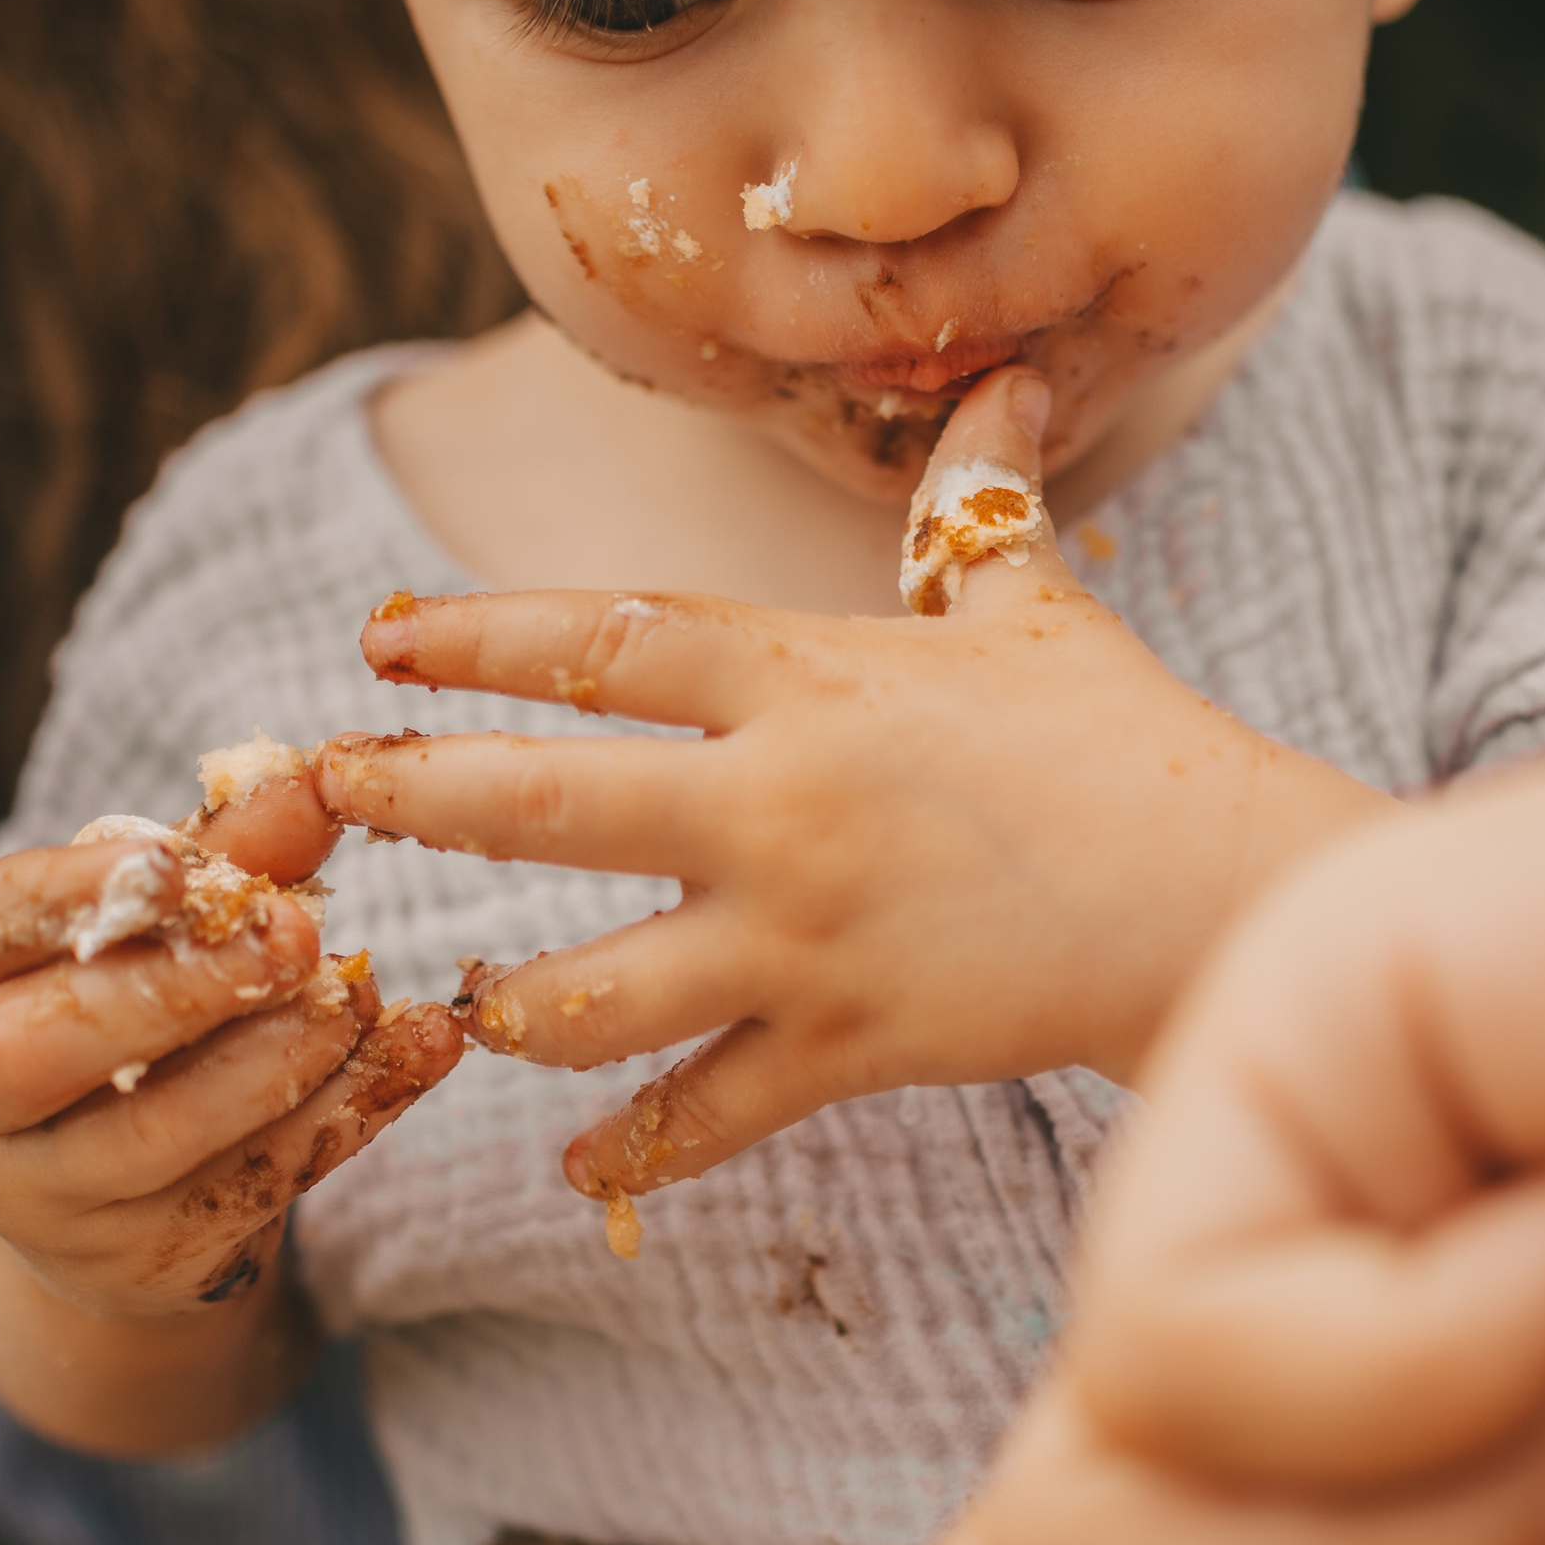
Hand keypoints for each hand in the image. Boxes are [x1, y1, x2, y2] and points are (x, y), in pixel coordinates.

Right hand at [0, 758, 459, 1451]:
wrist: (115, 1200)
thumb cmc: (131, 1012)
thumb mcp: (157, 928)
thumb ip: (223, 855)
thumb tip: (311, 780)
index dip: (69, 895)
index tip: (178, 862)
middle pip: (45, 1047)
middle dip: (178, 986)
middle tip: (297, 931)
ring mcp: (49, 1201)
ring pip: (155, 1134)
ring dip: (273, 1058)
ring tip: (357, 994)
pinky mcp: (144, 1264)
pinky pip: (251, 1190)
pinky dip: (344, 1115)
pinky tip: (414, 1055)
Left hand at [314, 370, 1384, 1207]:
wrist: (1224, 891)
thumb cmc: (1125, 738)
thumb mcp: (1036, 605)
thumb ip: (980, 502)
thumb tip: (1004, 379)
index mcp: (810, 679)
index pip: (606, 637)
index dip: (480, 635)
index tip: (379, 637)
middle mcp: (780, 804)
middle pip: (550, 799)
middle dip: (417, 795)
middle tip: (321, 792)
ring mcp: (804, 935)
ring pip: (593, 986)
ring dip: (507, 1000)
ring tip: (455, 1003)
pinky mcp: (846, 1044)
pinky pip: (706, 1112)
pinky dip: (637, 1146)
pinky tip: (577, 1165)